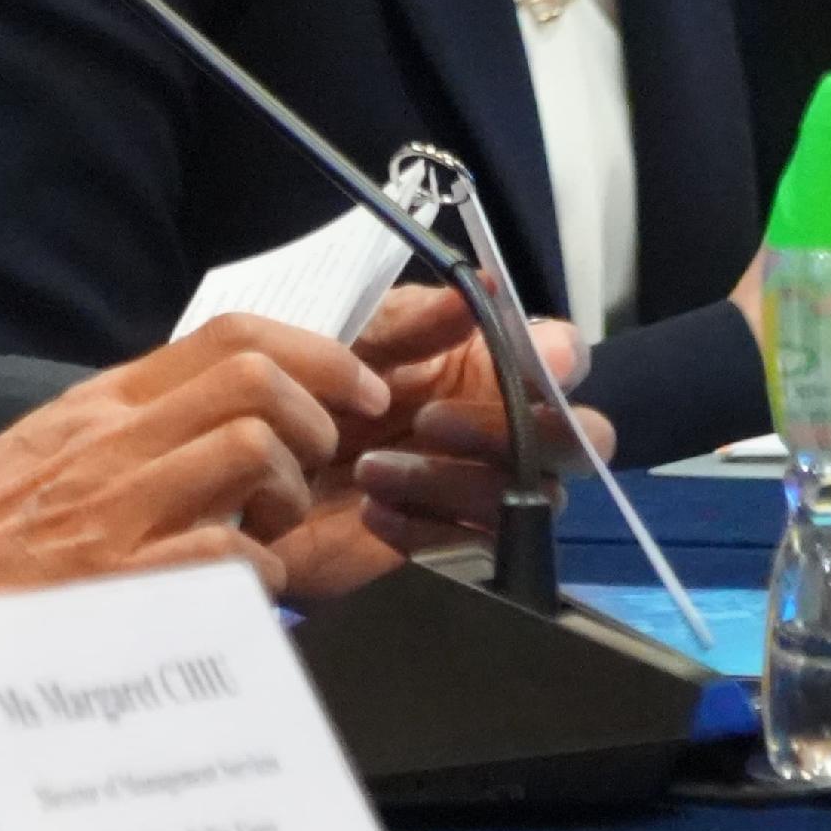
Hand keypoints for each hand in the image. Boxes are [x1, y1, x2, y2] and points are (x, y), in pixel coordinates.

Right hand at [0, 316, 382, 699]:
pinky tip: (230, 591)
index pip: (228, 334)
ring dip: (284, 497)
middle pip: (256, 381)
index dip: (318, 352)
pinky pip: (231, 555)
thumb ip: (127, 426)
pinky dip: (256, 573)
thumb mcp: (45, 447)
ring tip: (261, 531)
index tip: (357, 389)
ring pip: (253, 452)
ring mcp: (113, 509)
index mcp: (98, 404)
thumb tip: (222, 419)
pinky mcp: (115, 581)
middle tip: (312, 470)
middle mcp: (110, 442)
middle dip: (317, 422)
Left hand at [280, 287, 608, 592]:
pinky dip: (427, 525)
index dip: (562, 360)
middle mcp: (504, 424)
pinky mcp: (460, 539)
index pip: (563, 357)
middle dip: (512, 429)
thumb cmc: (308, 386)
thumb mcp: (348, 339)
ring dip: (450, 479)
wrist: (256, 460)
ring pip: (530, 495)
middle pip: (575, 438)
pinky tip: (371, 511)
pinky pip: (482, 544)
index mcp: (485, 362)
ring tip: (368, 468)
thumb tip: (488, 287)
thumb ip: (412, 318)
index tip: (543, 361)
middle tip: (429, 419)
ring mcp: (489, 486)